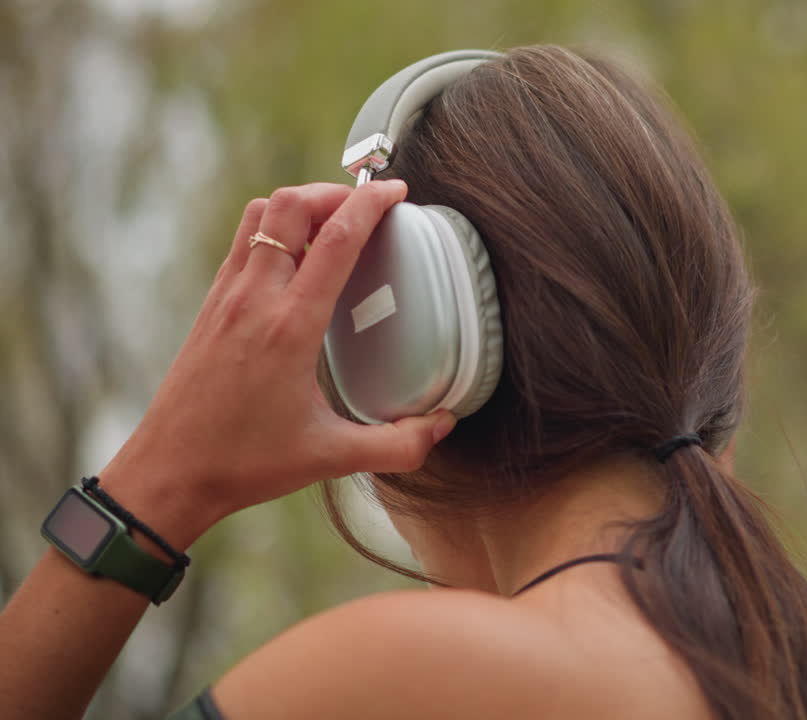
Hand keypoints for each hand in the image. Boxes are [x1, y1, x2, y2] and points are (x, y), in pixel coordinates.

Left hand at [101, 181, 454, 533]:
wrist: (169, 473)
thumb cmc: (246, 464)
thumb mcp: (332, 458)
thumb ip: (398, 445)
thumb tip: (444, 426)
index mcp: (290, 326)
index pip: (335, 238)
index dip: (371, 204)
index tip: (397, 191)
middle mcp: (255, 299)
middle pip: (290, 204)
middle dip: (334, 191)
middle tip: (367, 205)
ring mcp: (226, 297)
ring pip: (260, 213)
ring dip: (300, 203)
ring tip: (334, 222)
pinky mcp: (211, 306)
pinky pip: (244, 241)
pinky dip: (275, 228)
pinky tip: (298, 259)